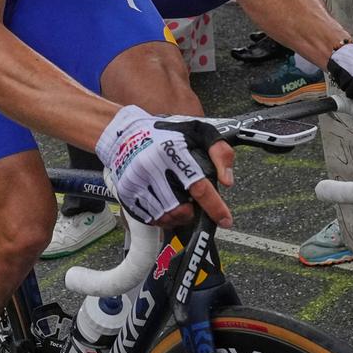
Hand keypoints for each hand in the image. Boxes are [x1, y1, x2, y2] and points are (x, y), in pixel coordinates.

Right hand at [96, 105, 233, 228]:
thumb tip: (227, 182)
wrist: (125, 133)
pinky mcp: (126, 192)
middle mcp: (152, 167)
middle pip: (181, 209)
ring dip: (178, 217)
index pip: (198, 186)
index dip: (215, 207)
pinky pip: (149, 218)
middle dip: (193, 213)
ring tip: (178, 204)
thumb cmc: (166, 134)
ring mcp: (136, 181)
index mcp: (172, 151)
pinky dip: (161, 218)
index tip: (225, 220)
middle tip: (193, 205)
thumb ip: (220, 152)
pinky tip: (164, 205)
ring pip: (165, 217)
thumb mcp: (199, 131)